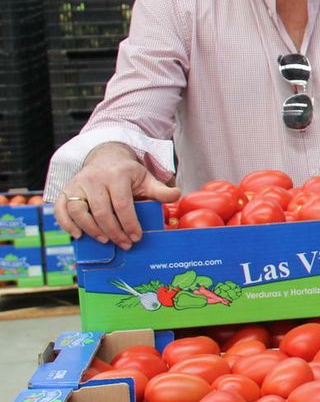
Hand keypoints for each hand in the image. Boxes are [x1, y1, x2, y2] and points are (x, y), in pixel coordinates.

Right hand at [56, 143, 181, 248]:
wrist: (106, 158)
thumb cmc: (128, 174)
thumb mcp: (146, 179)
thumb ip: (160, 190)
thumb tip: (177, 196)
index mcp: (118, 175)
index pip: (123, 205)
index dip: (129, 224)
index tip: (136, 237)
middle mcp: (95, 178)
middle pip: (102, 211)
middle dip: (114, 231)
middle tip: (124, 244)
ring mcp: (77, 184)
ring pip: (79, 210)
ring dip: (91, 229)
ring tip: (105, 241)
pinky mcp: (66, 190)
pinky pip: (61, 208)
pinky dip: (66, 224)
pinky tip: (78, 235)